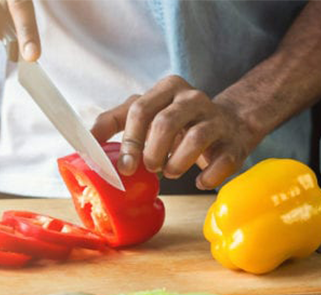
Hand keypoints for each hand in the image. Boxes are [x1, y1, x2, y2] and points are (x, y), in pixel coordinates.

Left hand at [91, 75, 260, 189]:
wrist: (231, 124)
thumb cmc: (179, 122)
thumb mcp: (148, 113)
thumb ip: (116, 121)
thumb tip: (85, 142)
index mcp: (168, 88)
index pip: (140, 109)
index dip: (129, 141)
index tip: (124, 167)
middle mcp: (194, 98)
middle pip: (166, 123)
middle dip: (152, 153)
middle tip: (149, 168)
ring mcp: (217, 119)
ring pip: (195, 139)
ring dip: (177, 164)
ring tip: (170, 172)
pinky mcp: (235, 143)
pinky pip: (221, 162)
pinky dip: (206, 177)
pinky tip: (198, 181)